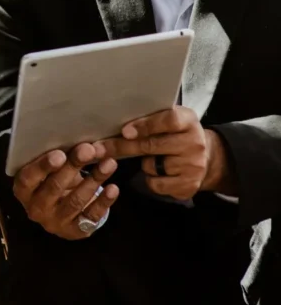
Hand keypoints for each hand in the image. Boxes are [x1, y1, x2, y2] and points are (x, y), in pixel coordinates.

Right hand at [13, 143, 119, 239]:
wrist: (58, 208)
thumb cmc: (51, 179)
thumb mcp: (50, 168)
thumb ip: (60, 157)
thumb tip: (85, 144)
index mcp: (23, 190)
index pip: (28, 179)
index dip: (43, 166)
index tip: (61, 154)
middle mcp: (36, 208)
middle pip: (54, 187)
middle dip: (73, 167)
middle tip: (89, 150)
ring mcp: (55, 222)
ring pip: (75, 201)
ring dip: (94, 180)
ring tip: (109, 163)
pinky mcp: (74, 231)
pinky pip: (90, 216)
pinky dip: (103, 202)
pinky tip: (113, 188)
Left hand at [99, 105, 233, 199]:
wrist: (206, 159)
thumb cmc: (175, 134)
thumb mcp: (168, 120)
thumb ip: (149, 118)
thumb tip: (109, 121)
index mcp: (188, 120)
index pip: (168, 120)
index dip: (145, 125)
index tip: (125, 131)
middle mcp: (195, 142)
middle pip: (152, 145)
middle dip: (122, 147)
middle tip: (97, 149)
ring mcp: (194, 166)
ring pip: (152, 166)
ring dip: (145, 164)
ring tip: (156, 158)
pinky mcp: (189, 186)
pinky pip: (157, 184)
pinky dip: (152, 179)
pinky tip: (162, 173)